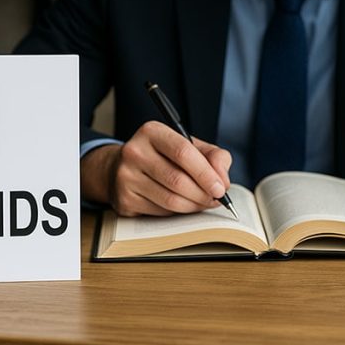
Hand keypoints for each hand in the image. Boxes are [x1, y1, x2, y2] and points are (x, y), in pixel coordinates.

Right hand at [80, 121, 231, 216]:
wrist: (122, 168)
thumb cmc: (163, 156)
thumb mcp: (189, 146)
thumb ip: (213, 156)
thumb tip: (223, 181)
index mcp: (152, 132)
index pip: (183, 152)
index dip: (206, 173)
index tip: (221, 188)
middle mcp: (134, 152)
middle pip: (177, 180)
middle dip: (203, 194)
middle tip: (216, 200)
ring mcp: (126, 177)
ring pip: (170, 200)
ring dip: (193, 206)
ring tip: (203, 203)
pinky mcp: (125, 200)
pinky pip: (160, 212)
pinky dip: (178, 213)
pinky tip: (183, 206)